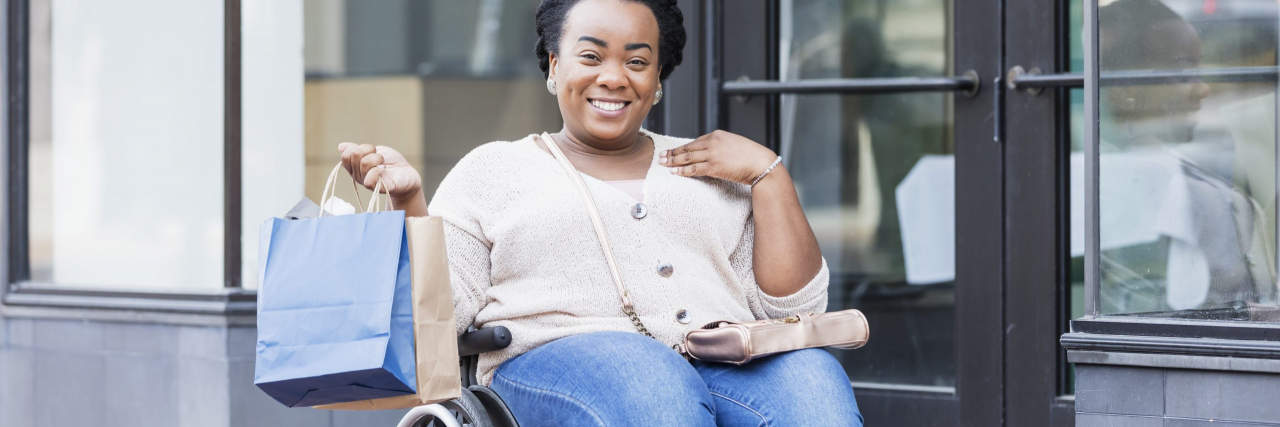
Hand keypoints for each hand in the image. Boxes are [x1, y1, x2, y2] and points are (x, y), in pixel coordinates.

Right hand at [336, 143, 422, 201]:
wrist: (407, 174)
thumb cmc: (390, 163)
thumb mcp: (373, 152)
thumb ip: (358, 150)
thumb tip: (341, 146)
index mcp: (355, 167)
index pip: (346, 155)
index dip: (358, 147)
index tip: (371, 149)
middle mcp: (359, 176)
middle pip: (353, 156)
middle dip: (368, 149)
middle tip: (378, 155)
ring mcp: (369, 182)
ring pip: (364, 163)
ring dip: (376, 157)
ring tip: (383, 162)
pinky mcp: (382, 188)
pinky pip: (370, 181)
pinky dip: (376, 172)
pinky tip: (382, 169)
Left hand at [659, 130, 778, 184]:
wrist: (761, 163)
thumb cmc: (751, 156)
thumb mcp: (734, 145)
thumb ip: (720, 146)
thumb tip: (710, 154)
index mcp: (717, 135)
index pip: (694, 142)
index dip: (682, 147)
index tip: (673, 151)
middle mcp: (713, 142)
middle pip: (687, 148)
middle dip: (672, 153)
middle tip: (661, 156)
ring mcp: (712, 154)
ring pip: (687, 158)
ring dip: (673, 161)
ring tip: (663, 164)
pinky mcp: (714, 166)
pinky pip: (694, 169)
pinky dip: (683, 171)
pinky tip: (675, 172)